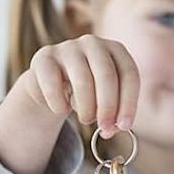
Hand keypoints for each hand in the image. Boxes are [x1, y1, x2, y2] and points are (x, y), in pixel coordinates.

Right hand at [17, 35, 139, 138]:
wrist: (53, 85)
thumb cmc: (90, 94)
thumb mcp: (107, 101)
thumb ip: (114, 116)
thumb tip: (110, 130)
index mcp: (116, 50)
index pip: (129, 74)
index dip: (129, 103)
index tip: (124, 126)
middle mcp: (93, 43)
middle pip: (107, 75)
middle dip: (108, 107)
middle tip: (105, 128)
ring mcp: (67, 47)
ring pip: (82, 80)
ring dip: (86, 108)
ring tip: (86, 120)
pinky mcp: (44, 58)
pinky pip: (54, 85)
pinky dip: (60, 104)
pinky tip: (62, 110)